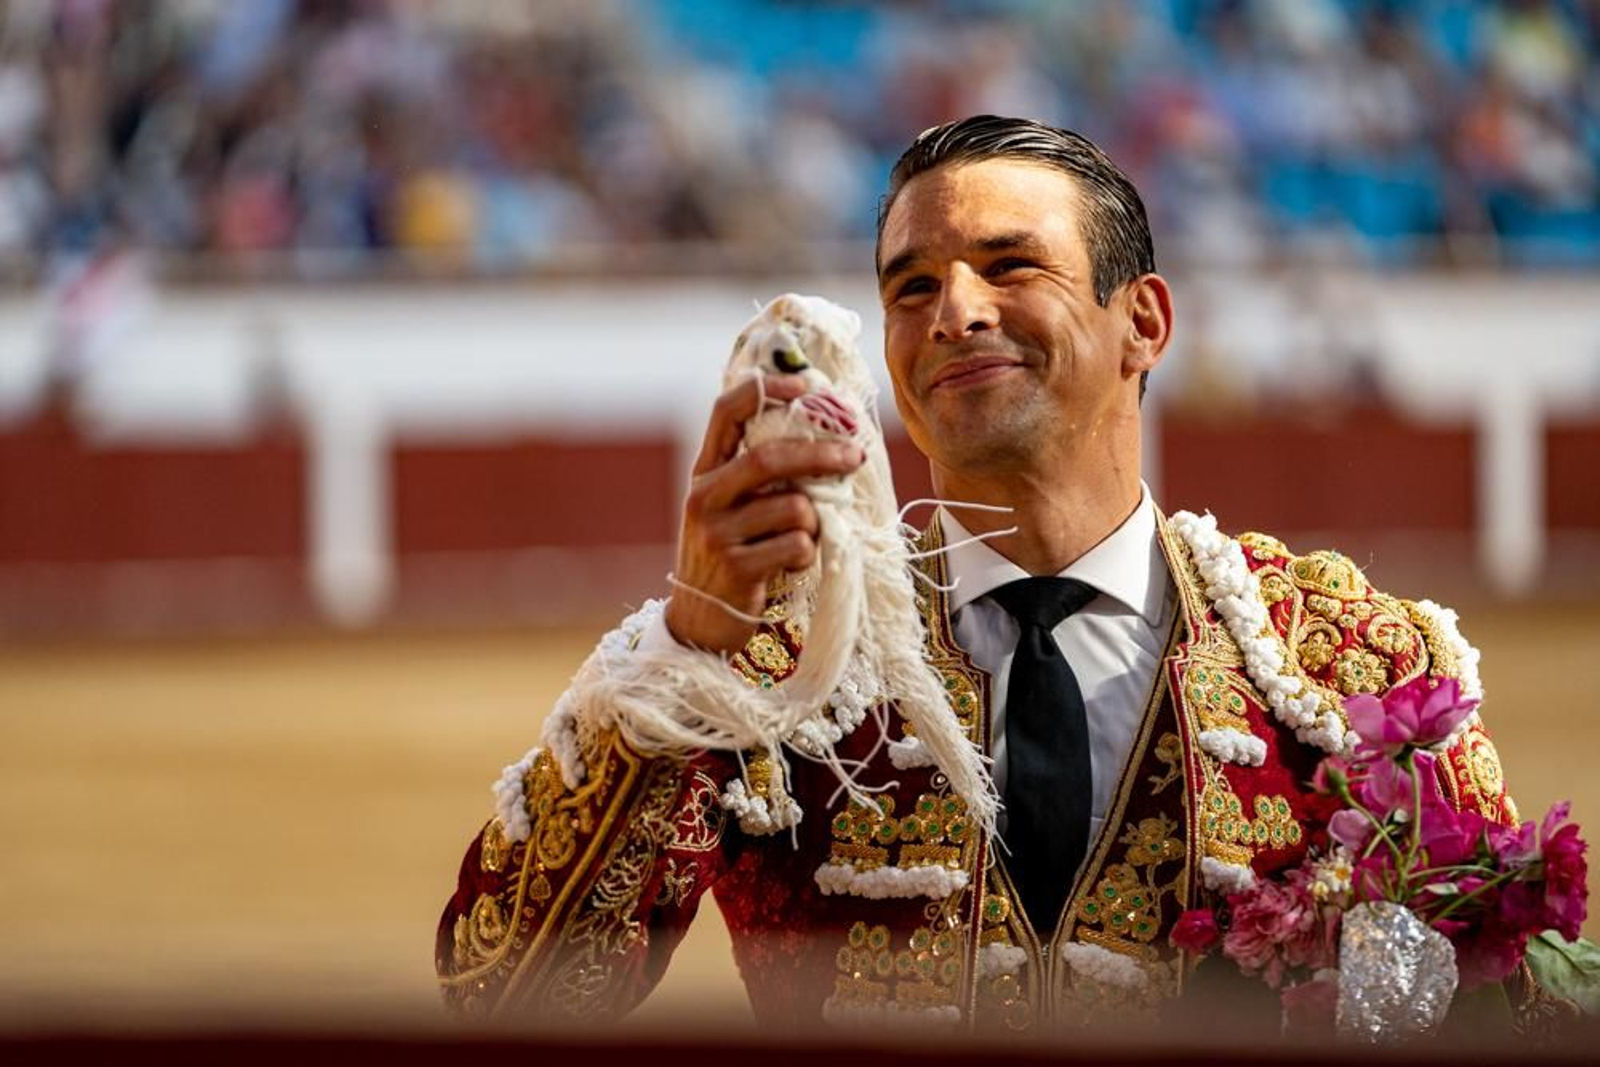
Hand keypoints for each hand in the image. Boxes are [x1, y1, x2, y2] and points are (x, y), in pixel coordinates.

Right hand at [664, 374, 865, 653]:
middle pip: (769, 457)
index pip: (727, 410)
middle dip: (822, 454)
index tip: (806, 383)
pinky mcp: (736, 568)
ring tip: (804, 537)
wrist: (700, 623)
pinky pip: (797, 545)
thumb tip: (825, 433)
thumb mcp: (732, 507)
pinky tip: (791, 563)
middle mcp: (705, 496)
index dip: (767, 388)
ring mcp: (717, 533)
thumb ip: (760, 473)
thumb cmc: (730, 555)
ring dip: (815, 523)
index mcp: (706, 471)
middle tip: (856, 456)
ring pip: (794, 507)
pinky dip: (808, 553)